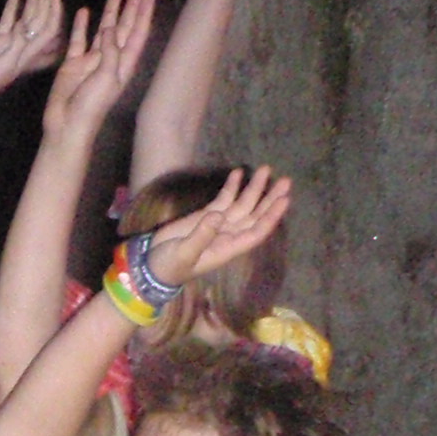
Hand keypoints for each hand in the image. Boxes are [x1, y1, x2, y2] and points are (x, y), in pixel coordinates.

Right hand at [0, 0, 65, 99]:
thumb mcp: (6, 64)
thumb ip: (16, 45)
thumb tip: (24, 25)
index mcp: (30, 52)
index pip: (48, 29)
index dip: (53, 12)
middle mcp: (24, 44)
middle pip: (40, 19)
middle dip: (46, 0)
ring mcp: (11, 40)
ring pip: (26, 17)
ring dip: (32, 1)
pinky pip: (8, 20)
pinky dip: (12, 8)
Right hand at [42, 0, 155, 138]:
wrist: (67, 124)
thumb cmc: (92, 106)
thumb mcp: (107, 77)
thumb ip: (110, 51)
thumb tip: (108, 29)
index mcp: (124, 64)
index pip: (137, 33)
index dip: (143, 14)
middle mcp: (110, 59)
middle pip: (124, 27)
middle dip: (131, 6)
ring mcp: (92, 60)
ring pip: (103, 29)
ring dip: (110, 11)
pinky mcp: (73, 63)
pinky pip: (78, 40)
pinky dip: (81, 25)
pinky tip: (84, 12)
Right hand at [132, 164, 291, 287]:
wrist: (152, 265)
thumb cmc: (169, 266)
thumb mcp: (184, 254)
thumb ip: (201, 236)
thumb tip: (217, 216)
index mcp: (228, 247)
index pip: (257, 231)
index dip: (271, 216)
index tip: (284, 200)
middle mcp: (229, 234)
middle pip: (255, 215)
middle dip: (270, 198)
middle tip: (285, 181)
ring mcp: (218, 224)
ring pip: (243, 204)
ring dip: (254, 188)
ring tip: (264, 169)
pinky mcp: (206, 215)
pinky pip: (224, 199)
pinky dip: (232, 187)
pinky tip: (238, 173)